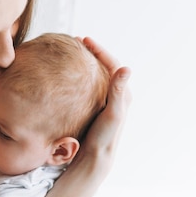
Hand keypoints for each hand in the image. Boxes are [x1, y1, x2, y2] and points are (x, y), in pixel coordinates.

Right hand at [77, 37, 130, 168]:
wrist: (96, 156)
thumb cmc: (105, 136)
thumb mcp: (113, 112)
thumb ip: (118, 90)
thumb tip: (126, 68)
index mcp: (124, 94)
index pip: (113, 64)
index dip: (99, 50)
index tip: (84, 40)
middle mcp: (117, 96)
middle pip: (105, 66)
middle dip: (91, 53)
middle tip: (76, 41)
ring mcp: (106, 101)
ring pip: (96, 75)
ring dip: (86, 63)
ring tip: (72, 53)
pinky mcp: (96, 107)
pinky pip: (89, 85)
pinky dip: (81, 75)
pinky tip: (68, 75)